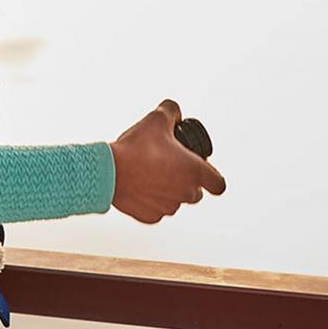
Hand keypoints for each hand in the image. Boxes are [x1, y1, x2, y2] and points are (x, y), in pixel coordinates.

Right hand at [109, 99, 226, 223]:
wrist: (109, 170)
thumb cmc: (136, 146)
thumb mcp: (157, 118)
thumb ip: (172, 111)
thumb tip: (176, 113)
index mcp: (194, 173)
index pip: (218, 184)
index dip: (212, 176)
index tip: (199, 167)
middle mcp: (185, 194)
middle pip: (196, 193)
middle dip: (186, 181)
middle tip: (170, 166)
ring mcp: (167, 208)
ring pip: (175, 202)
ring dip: (168, 191)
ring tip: (150, 174)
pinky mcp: (150, 218)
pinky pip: (156, 210)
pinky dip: (150, 201)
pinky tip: (139, 186)